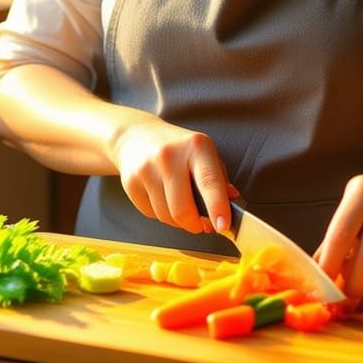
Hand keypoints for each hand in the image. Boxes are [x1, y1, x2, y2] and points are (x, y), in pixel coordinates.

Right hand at [110, 117, 236, 234]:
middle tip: (201, 225)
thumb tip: (232, 202)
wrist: (136, 136)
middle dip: (195, 225)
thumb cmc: (178, 148)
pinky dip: (161, 214)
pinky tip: (162, 198)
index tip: (223, 226)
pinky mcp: (130, 182)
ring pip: (166, 216)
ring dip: (178, 221)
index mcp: (196, 147)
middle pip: (182, 209)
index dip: (217, 207)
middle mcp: (170, 156)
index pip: (209, 181)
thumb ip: (219, 179)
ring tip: (181, 205)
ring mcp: (147, 168)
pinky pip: (151, 214)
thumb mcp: (204, 153)